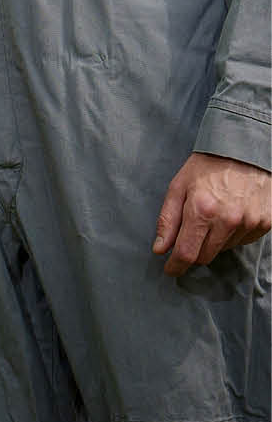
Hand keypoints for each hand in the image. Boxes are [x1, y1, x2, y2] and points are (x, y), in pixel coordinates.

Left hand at [153, 152, 271, 274]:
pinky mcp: (265, 223)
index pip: (187, 253)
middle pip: (205, 256)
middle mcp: (228, 220)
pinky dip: (232, 235)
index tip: (170, 270)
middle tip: (189, 236)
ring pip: (224, 249)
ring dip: (214, 241)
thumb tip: (160, 249)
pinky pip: (243, 241)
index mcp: (202, 210)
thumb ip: (168, 220)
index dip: (176, 266)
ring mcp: (250, 223)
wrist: (244, 151)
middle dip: (193, 252)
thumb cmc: (207, 167)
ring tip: (213, 217)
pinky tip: (229, 216)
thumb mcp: (178, 187)